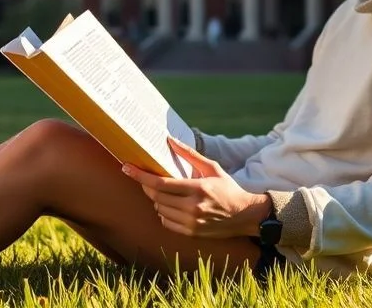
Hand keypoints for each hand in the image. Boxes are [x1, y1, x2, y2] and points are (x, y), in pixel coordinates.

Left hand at [121, 136, 270, 238]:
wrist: (245, 215)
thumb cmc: (227, 188)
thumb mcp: (211, 168)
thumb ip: (190, 154)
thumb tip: (170, 140)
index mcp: (197, 188)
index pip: (160, 183)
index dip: (140, 176)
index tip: (126, 168)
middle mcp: (193, 207)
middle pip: (156, 196)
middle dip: (146, 185)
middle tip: (143, 177)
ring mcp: (191, 222)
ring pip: (160, 209)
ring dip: (156, 199)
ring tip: (163, 191)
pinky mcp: (191, 232)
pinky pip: (166, 222)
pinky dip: (164, 212)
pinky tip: (171, 205)